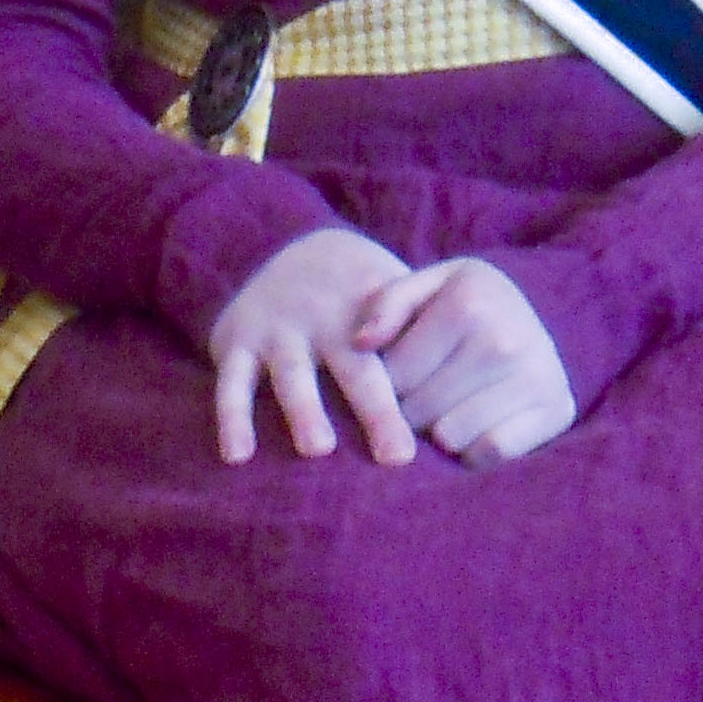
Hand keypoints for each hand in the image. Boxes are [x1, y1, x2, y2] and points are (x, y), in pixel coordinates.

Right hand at [208, 225, 417, 466]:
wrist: (280, 245)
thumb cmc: (352, 296)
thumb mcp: (387, 299)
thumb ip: (419, 344)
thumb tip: (471, 411)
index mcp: (370, 313)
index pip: (400, 358)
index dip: (418, 394)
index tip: (441, 434)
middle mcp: (324, 320)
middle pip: (355, 369)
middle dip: (376, 411)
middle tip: (398, 455)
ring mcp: (278, 331)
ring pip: (293, 375)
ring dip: (305, 410)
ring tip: (319, 448)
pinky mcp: (235, 342)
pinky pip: (230, 384)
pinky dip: (232, 419)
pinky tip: (237, 456)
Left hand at [353, 258, 576, 466]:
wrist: (533, 319)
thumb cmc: (465, 306)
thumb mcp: (426, 287)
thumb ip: (386, 304)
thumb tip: (363, 343)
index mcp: (468, 302)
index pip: (394, 376)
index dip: (385, 385)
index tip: (398, 376)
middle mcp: (505, 339)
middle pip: (419, 410)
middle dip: (409, 413)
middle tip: (423, 397)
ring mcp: (537, 375)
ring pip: (450, 437)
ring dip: (440, 433)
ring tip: (447, 409)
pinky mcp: (557, 409)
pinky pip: (492, 452)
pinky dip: (476, 450)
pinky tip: (475, 427)